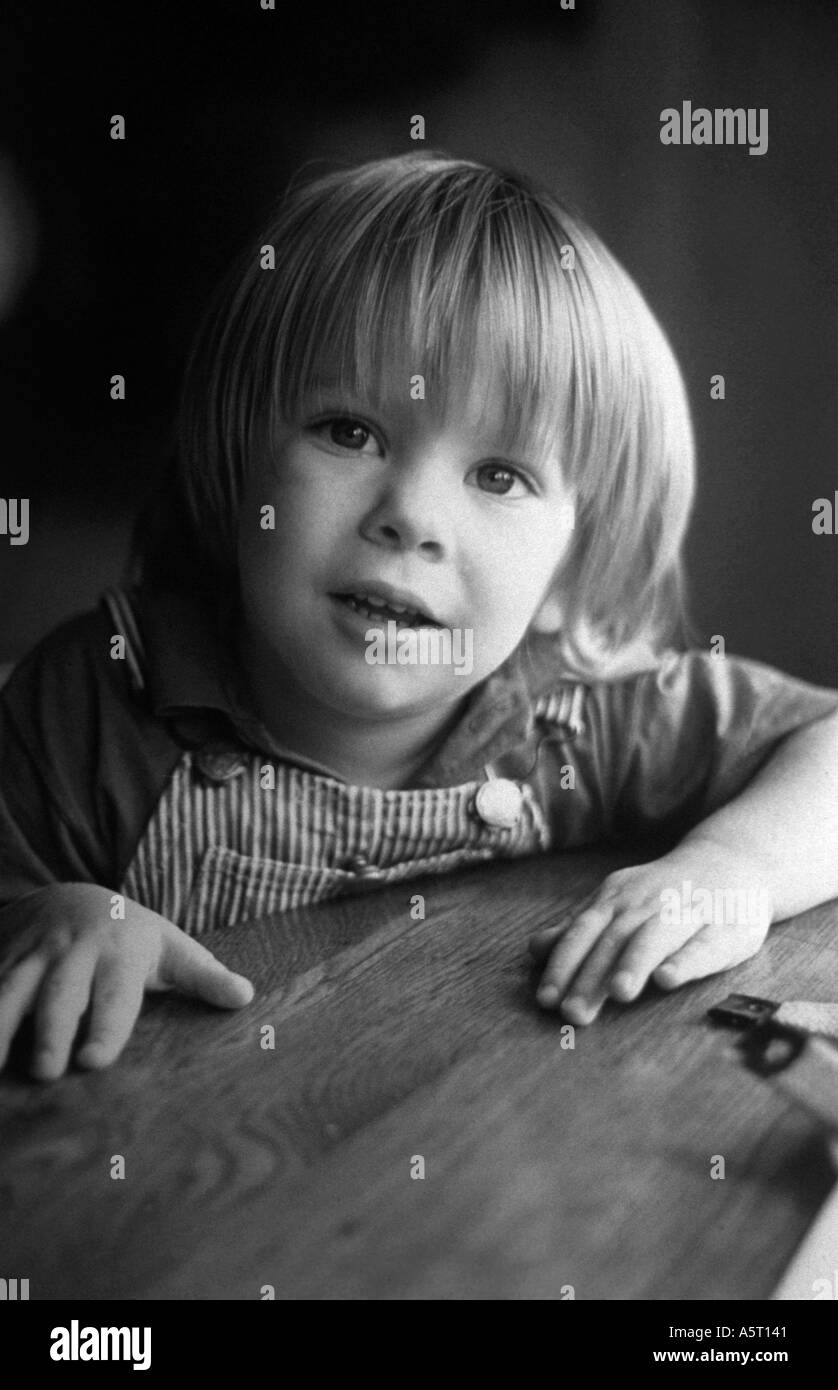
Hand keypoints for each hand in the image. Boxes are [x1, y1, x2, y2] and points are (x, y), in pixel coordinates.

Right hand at [0, 882, 253, 1079]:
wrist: (72, 896)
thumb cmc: (134, 938)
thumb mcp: (173, 950)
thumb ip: (206, 977)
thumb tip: (246, 996)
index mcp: (120, 954)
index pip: (113, 995)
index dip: (104, 1027)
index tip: (94, 1060)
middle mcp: (73, 953)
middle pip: (58, 996)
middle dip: (49, 1032)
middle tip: (45, 1072)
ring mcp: (31, 955)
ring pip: (9, 989)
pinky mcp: (1, 958)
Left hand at [529, 838, 773, 1024]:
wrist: (732, 861)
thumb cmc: (665, 893)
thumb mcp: (619, 902)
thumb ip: (581, 927)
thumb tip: (536, 949)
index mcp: (619, 899)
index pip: (584, 932)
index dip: (564, 964)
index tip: (546, 999)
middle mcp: (649, 903)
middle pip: (614, 940)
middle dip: (592, 977)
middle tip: (573, 1013)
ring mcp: (688, 912)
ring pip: (656, 938)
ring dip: (635, 964)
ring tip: (618, 993)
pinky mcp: (725, 929)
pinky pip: (703, 945)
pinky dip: (685, 961)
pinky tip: (667, 979)